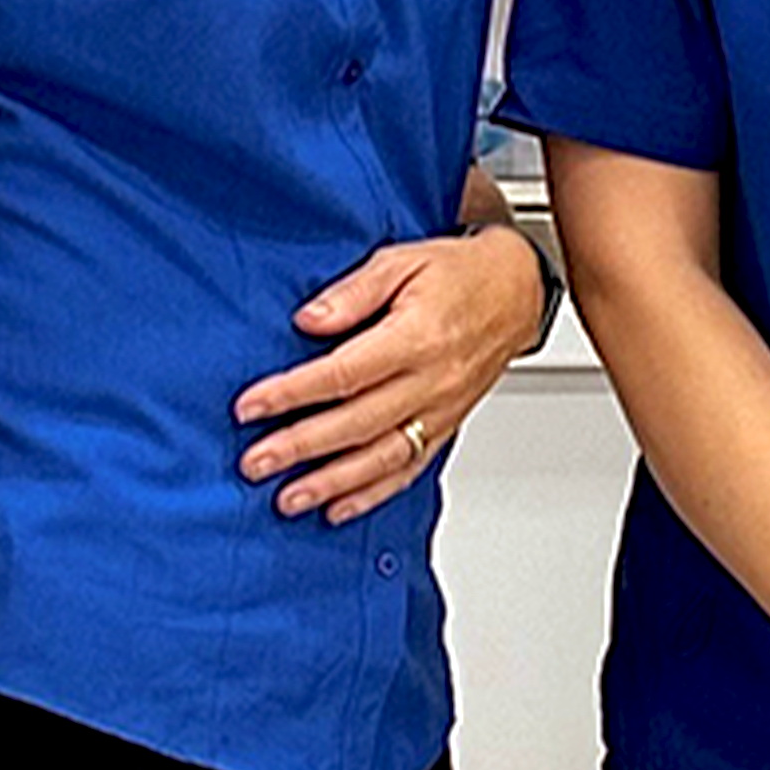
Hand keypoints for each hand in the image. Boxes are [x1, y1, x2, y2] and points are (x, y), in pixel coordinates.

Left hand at [232, 227, 548, 522]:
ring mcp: (442, 409)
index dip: (292, 393)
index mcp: (416, 338)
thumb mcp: (402, 261)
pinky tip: (339, 508)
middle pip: (357, 423)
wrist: (519, 291)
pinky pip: (410, 467)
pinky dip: (373, 493)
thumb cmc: (459, 274)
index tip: (251, 407)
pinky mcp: (447, 425)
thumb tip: (308, 321)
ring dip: (332, 482)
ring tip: (288, 498)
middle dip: (300, 447)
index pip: (343, 374)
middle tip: (255, 463)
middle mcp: (431, 381)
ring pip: (382, 456)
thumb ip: (353, 292)